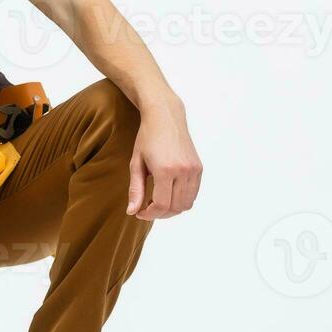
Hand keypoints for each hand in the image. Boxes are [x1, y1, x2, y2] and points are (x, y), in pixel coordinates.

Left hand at [126, 100, 201, 220]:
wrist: (165, 117)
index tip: (139, 212)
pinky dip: (182, 199)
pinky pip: (193, 193)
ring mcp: (194, 170)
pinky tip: (169, 193)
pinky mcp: (199, 168)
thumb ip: (135, 189)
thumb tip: (132, 212)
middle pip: (175, 207)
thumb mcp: (136, 163)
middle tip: (147, 208)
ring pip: (186, 204)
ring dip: (172, 209)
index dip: (149, 214)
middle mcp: (183, 171)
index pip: (161, 205)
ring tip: (158, 201)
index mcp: (165, 170)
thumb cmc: (147, 138)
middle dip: (160, 214)